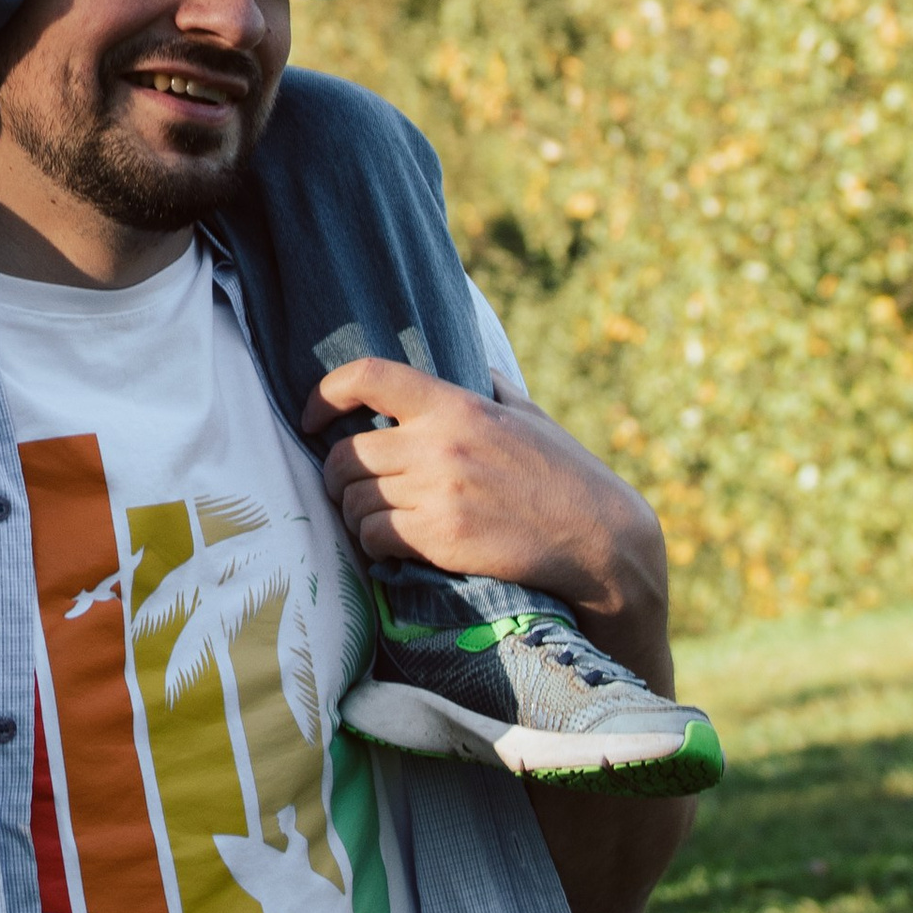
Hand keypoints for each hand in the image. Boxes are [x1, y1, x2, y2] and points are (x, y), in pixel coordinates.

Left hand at [300, 355, 673, 689]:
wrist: (600, 541)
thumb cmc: (566, 476)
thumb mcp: (528, 415)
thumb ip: (489, 388)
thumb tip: (470, 365)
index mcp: (458, 405)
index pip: (368, 376)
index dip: (325, 393)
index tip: (312, 416)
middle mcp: (439, 445)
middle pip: (345, 452)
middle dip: (335, 473)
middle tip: (347, 486)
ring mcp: (437, 494)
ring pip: (352, 499)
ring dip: (352, 513)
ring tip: (370, 519)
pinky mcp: (439, 540)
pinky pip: (372, 537)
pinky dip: (370, 544)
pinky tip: (388, 547)